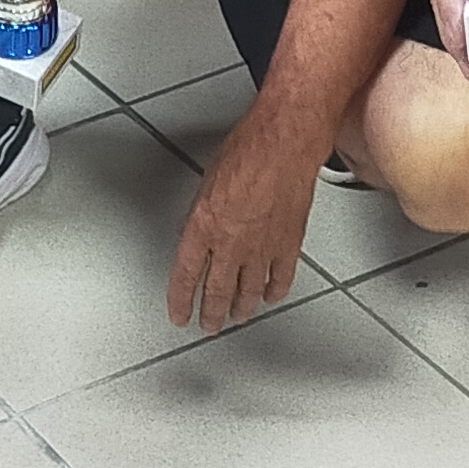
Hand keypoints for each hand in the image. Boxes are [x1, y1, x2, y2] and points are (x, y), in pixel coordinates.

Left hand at [171, 113, 323, 331]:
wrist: (284, 142)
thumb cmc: (247, 149)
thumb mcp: (206, 181)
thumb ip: (199, 215)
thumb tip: (193, 234)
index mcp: (204, 226)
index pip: (186, 275)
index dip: (181, 300)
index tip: (179, 315)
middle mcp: (231, 243)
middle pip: (218, 291)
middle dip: (211, 313)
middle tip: (208, 325)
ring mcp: (262, 247)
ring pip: (248, 292)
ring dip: (240, 309)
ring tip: (236, 317)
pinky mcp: (289, 245)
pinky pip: (280, 279)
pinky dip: (273, 291)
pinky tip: (269, 295)